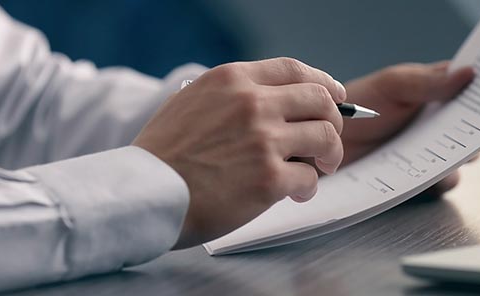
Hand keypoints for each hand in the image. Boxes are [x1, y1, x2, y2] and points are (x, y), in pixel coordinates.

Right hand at [133, 57, 346, 248]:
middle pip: (320, 100)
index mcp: (232, 80)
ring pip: (325, 137)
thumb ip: (232, 98)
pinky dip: (307, 187)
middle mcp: (252, 104)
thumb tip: (273, 103)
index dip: (323, 83)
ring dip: (329, 155)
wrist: (144, 193)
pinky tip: (295, 193)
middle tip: (327, 142)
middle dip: (333, 121)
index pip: (294, 69)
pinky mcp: (268, 178)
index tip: (335, 97)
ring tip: (319, 168)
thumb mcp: (191, 102)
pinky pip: (309, 177)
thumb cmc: (163, 155)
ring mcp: (263, 140)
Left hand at [341, 61, 474, 195]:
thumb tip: (470, 72)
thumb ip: (430, 82)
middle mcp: (436, 123)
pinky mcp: (419, 179)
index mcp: (434, 92)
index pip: (470, 89)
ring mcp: (429, 152)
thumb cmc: (357, 107)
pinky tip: (430, 174)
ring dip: (462, 156)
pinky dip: (440, 179)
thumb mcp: (393, 86)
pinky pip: (441, 182)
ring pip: (462, 157)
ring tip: (453, 153)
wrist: (326, 142)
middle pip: (472, 126)